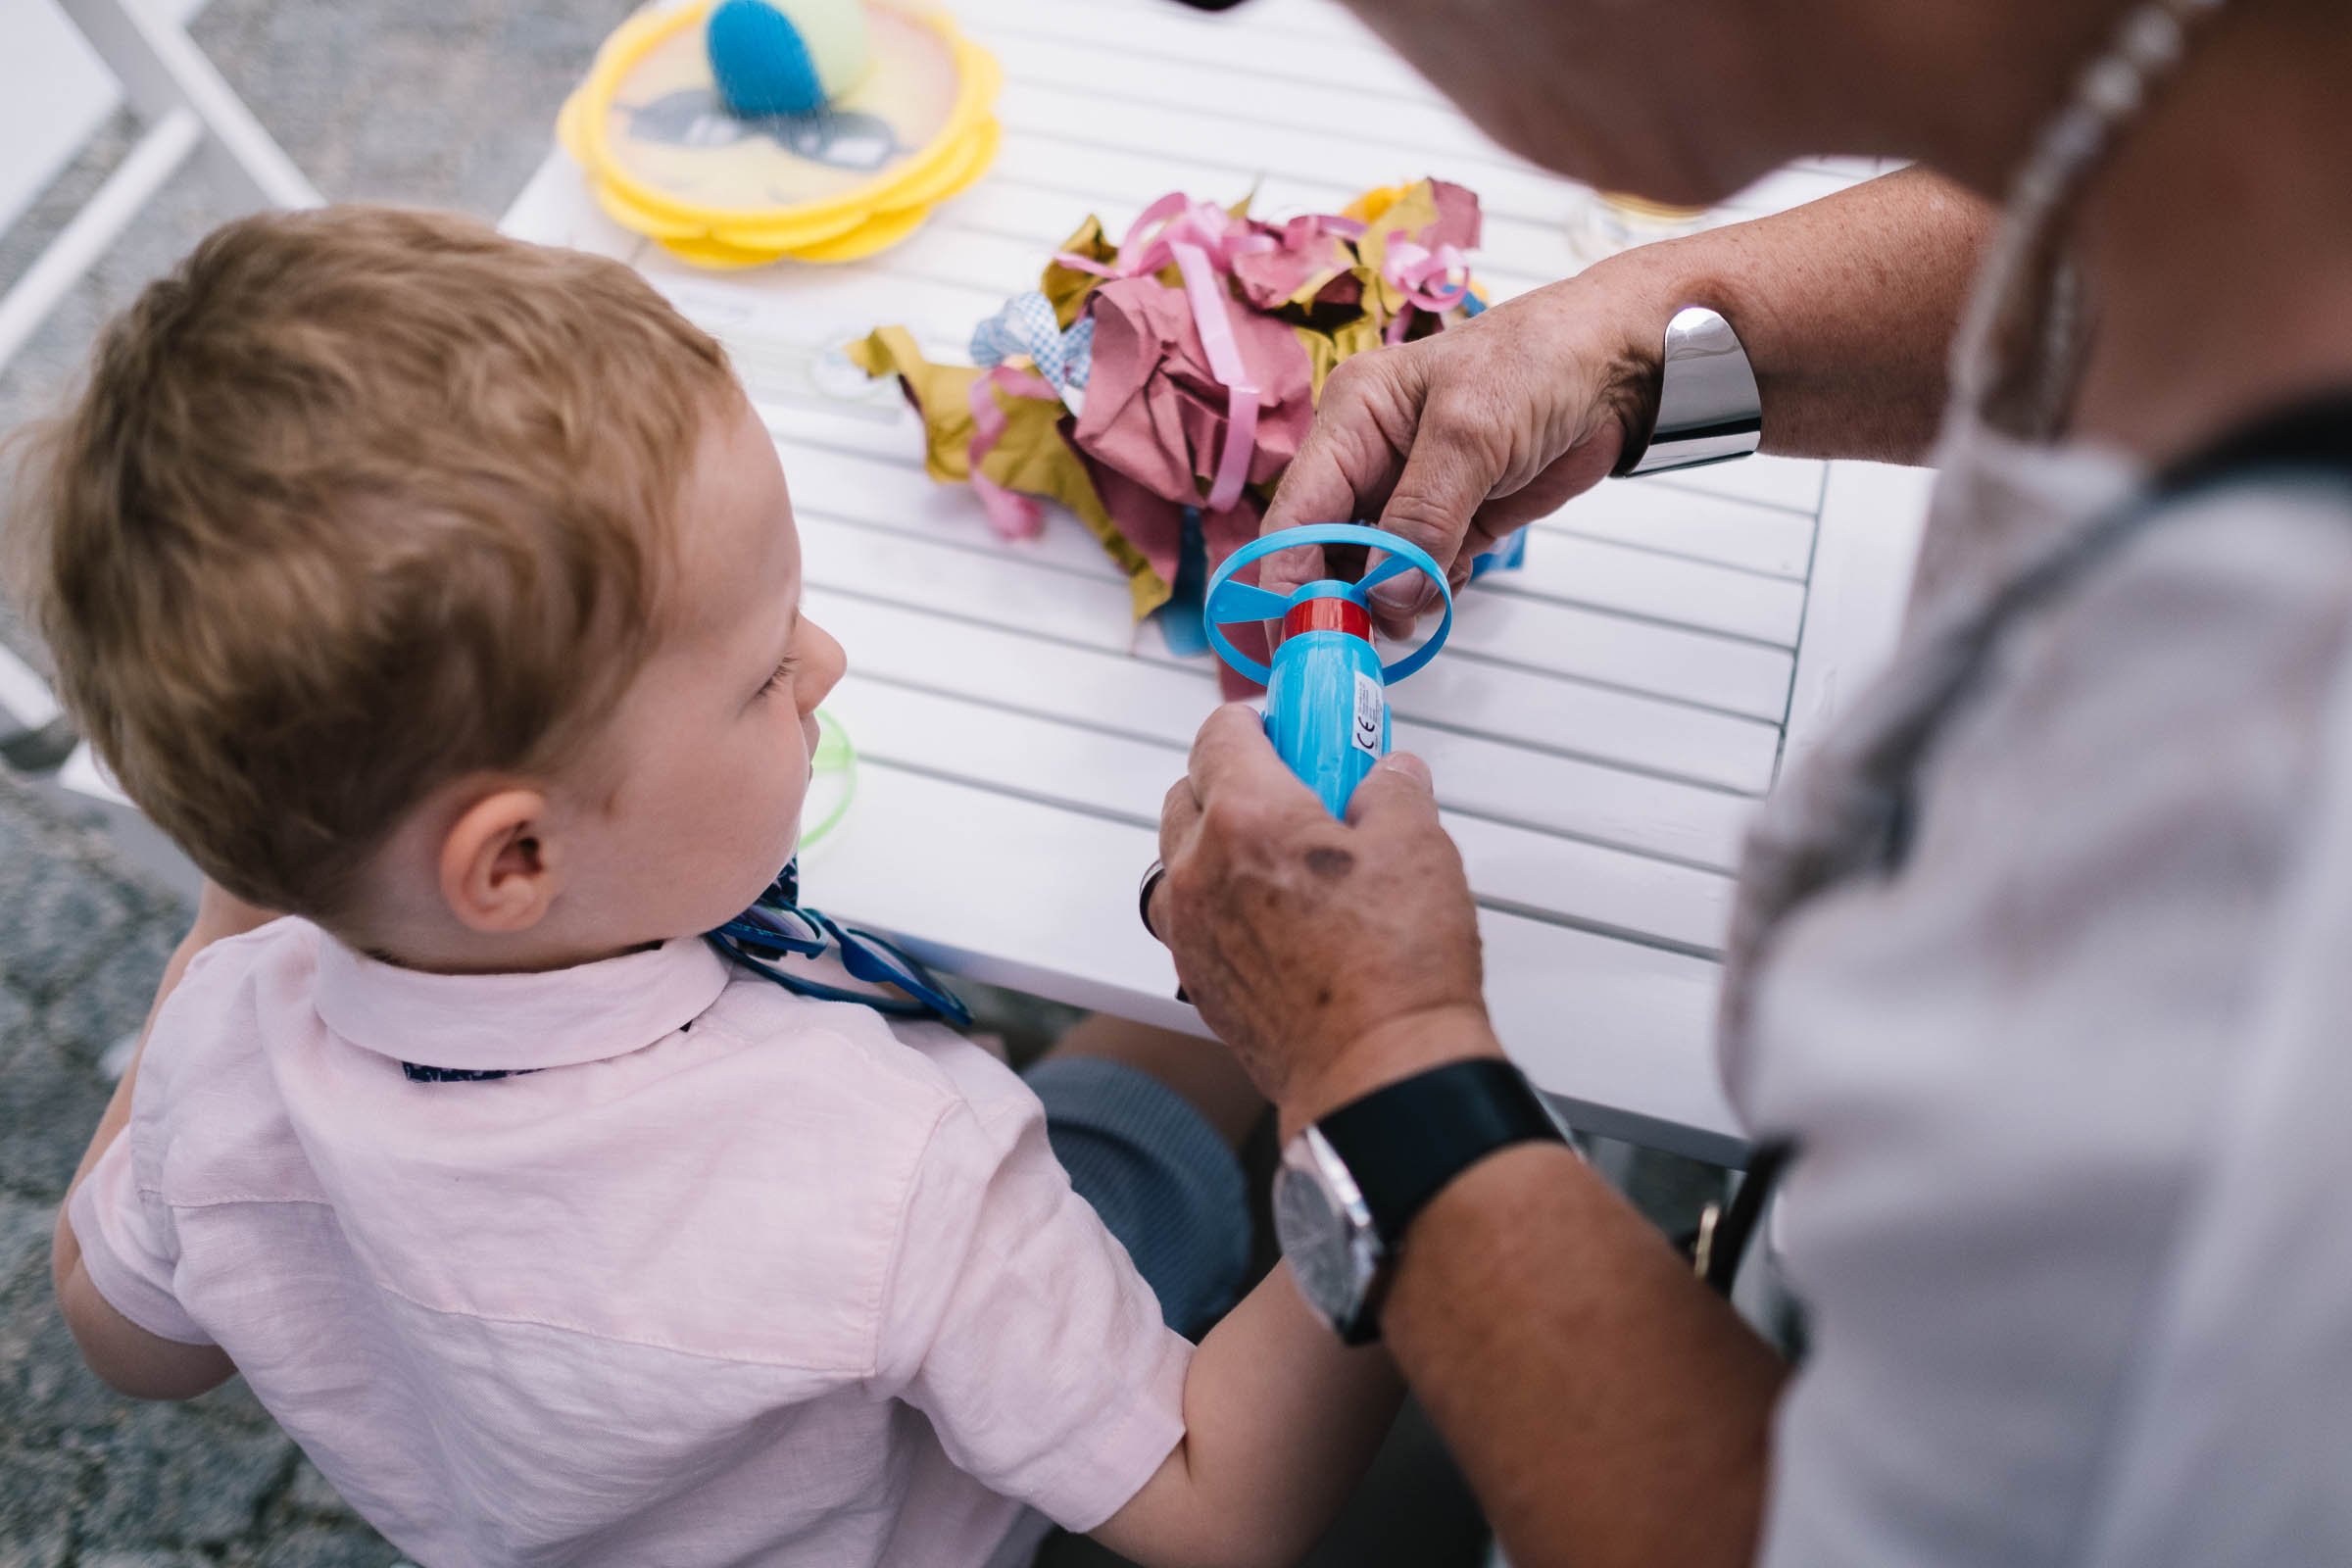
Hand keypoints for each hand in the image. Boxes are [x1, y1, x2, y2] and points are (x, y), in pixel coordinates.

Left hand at [1150, 704, 1500, 1132]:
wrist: (1379, 1076)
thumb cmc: (1395, 970)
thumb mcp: (1418, 846)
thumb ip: (1394, 791)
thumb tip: (1388, 775)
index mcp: (1247, 819)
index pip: (1221, 733)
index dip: (1260, 719)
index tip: (1291, 726)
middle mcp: (1199, 871)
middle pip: (1189, 791)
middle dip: (1234, 777)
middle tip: (1297, 788)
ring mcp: (1191, 930)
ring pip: (1180, 856)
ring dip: (1218, 840)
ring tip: (1284, 855)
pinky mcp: (1199, 980)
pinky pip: (1191, 915)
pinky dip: (1220, 899)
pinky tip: (1277, 912)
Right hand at [1261, 260, 1673, 635]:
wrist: (1618, 365)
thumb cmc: (1541, 361)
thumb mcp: (1471, 431)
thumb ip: (1423, 516)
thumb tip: (1386, 592)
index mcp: (1352, 419)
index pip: (1296, 512)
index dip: (1290, 576)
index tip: (1306, 630)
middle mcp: (1368, 459)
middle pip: (1324, 550)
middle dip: (1341, 599)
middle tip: (1362, 643)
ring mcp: (1408, 495)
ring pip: (1371, 572)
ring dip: (1389, 604)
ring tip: (1419, 614)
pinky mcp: (1449, 522)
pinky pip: (1419, 577)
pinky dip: (1430, 595)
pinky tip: (1452, 586)